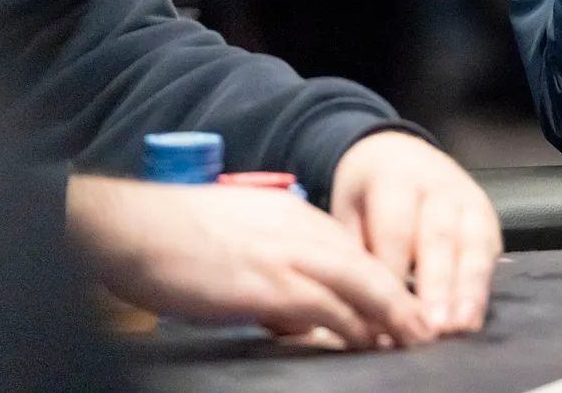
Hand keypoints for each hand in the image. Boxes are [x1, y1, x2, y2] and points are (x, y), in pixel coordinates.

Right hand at [68, 175, 431, 349]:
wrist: (137, 228)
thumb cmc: (177, 238)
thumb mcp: (244, 241)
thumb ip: (277, 270)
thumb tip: (296, 316)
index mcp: (296, 218)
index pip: (354, 252)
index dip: (382, 282)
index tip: (403, 306)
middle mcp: (303, 232)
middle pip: (368, 268)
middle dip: (400, 301)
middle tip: (425, 328)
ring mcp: (290, 258)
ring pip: (359, 287)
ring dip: (388, 317)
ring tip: (410, 341)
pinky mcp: (271, 285)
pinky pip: (326, 309)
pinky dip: (350, 328)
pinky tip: (364, 344)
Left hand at [330, 131, 500, 334]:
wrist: (396, 151)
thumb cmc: (367, 192)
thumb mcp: (346, 210)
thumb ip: (353, 253)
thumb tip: (356, 310)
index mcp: (395, 179)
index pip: (395, 229)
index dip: (394, 273)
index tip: (386, 316)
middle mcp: (438, 185)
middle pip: (439, 237)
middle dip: (438, 285)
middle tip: (433, 327)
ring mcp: (469, 198)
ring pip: (473, 244)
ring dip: (469, 288)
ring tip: (462, 326)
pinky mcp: (487, 215)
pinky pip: (489, 249)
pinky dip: (483, 285)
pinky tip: (473, 317)